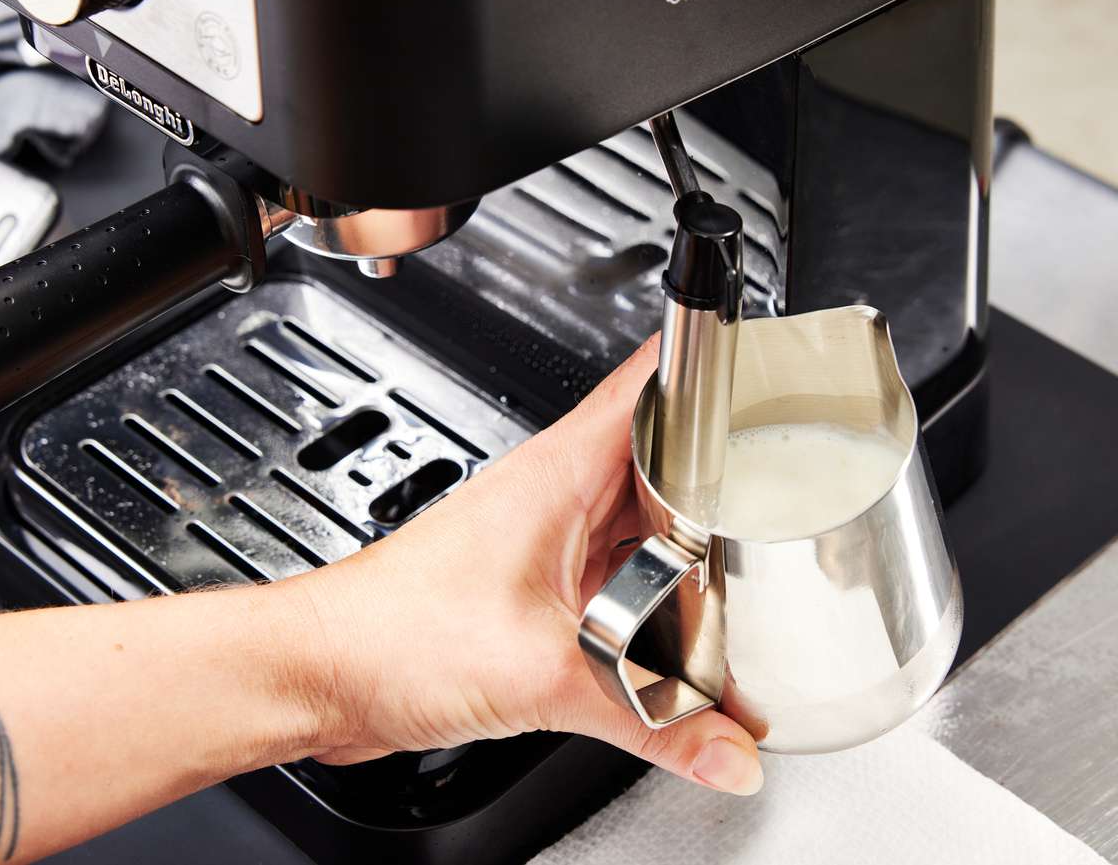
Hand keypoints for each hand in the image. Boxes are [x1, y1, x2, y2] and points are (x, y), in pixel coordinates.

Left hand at [288, 336, 762, 795]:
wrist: (324, 674)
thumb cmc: (392, 632)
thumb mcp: (542, 674)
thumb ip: (651, 720)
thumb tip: (730, 751)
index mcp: (560, 471)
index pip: (654, 384)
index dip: (719, 367)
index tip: (780, 372)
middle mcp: (556, 495)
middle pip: (667, 463)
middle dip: (729, 481)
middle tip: (793, 500)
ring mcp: (547, 542)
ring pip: (644, 526)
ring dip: (693, 551)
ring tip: (755, 574)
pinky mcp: (536, 591)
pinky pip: (617, 581)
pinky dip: (656, 602)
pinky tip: (684, 636)